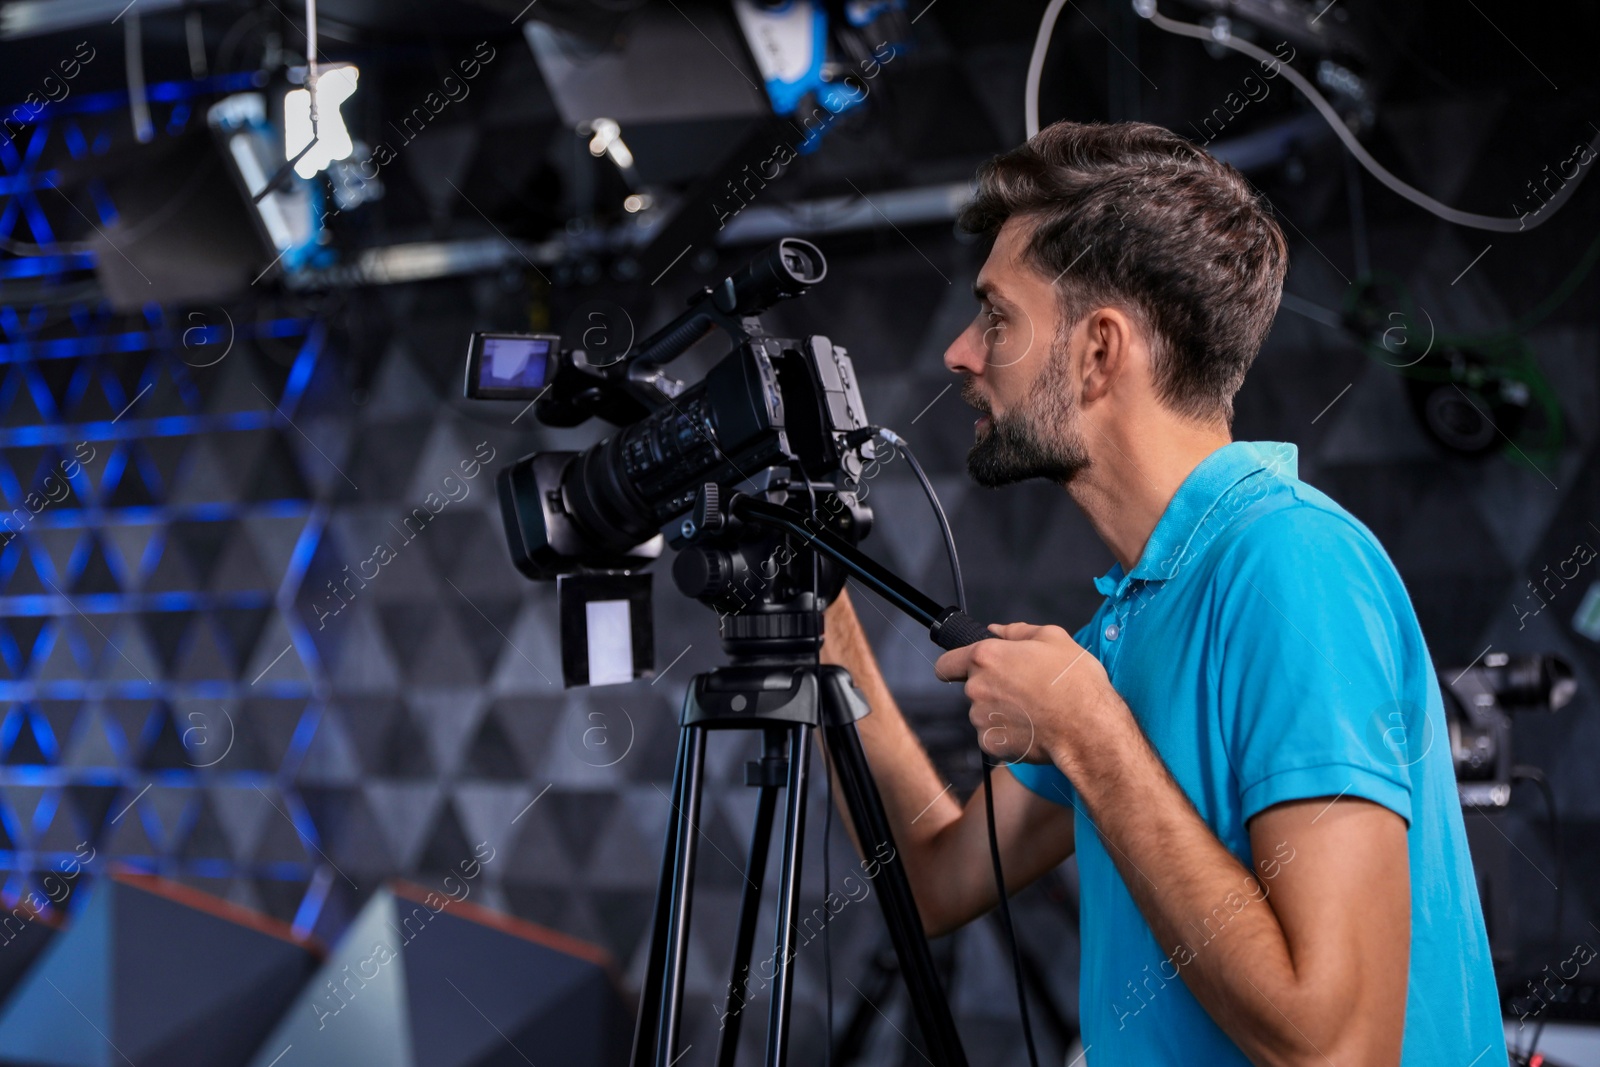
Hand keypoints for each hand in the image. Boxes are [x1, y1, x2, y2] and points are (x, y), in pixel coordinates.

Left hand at [933, 622, 1116, 767]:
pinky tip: (1031, 728)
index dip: (955, 666)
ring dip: (999, 711)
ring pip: (982, 713)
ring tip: (1032, 710)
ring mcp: (982, 719)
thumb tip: (995, 630)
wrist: (1087, 728)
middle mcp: (976, 688)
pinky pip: (993, 736)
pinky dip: (1007, 733)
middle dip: (991, 687)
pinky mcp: (992, 744)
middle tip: (1023, 689)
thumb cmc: (1073, 680)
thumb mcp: (1053, 638)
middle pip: (971, 688)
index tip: (968, 669)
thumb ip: (1016, 632)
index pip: (946, 664)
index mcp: (985, 657)